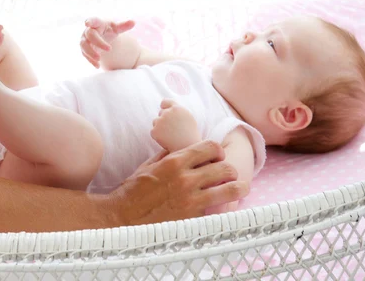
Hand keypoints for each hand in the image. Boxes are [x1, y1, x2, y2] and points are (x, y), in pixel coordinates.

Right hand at [80, 17, 134, 67]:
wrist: (103, 37)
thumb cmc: (109, 30)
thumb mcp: (117, 28)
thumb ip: (124, 25)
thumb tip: (133, 22)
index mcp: (98, 23)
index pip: (93, 20)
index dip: (90, 21)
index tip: (87, 23)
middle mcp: (88, 30)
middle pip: (90, 35)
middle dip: (98, 42)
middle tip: (109, 49)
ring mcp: (85, 40)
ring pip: (84, 45)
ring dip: (91, 52)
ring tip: (99, 59)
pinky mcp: (84, 49)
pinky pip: (85, 54)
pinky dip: (90, 60)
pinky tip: (97, 65)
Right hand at [107, 141, 248, 224]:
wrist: (122, 216)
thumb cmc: (134, 189)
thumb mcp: (150, 164)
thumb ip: (169, 154)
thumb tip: (183, 148)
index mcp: (176, 160)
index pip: (210, 147)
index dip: (218, 150)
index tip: (218, 155)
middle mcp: (186, 177)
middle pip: (224, 166)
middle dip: (229, 168)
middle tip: (229, 173)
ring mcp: (191, 199)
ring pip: (229, 189)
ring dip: (237, 187)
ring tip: (241, 188)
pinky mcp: (192, 217)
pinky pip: (216, 208)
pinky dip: (223, 206)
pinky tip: (225, 206)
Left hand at [151, 99, 200, 151]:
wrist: (187, 148)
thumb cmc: (190, 135)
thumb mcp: (188, 118)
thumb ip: (178, 111)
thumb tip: (168, 107)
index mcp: (177, 108)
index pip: (165, 102)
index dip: (164, 106)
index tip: (164, 109)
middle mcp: (167, 112)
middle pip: (161, 113)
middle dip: (164, 120)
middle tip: (172, 130)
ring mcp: (160, 121)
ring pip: (155, 122)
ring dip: (160, 127)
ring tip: (170, 136)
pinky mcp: (155, 131)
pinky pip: (153, 132)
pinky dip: (157, 136)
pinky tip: (166, 141)